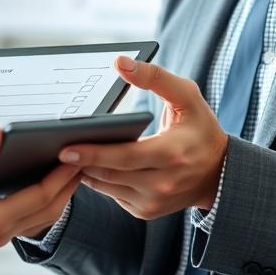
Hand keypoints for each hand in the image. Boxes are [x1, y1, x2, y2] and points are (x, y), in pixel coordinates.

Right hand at [0, 124, 81, 271]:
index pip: (41, 196)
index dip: (61, 176)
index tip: (76, 155)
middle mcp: (1, 230)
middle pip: (50, 209)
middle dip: (70, 185)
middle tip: (87, 158)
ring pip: (42, 215)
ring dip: (60, 194)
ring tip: (71, 169)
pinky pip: (28, 216)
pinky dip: (43, 200)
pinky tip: (41, 183)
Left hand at [58, 57, 227, 219]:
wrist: (220, 174)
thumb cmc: (200, 128)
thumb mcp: (187, 96)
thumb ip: (155, 77)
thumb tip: (120, 63)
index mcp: (172, 154)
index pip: (125, 156)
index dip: (94, 153)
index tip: (66, 148)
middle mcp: (162, 182)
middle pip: (110, 173)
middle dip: (80, 161)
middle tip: (55, 147)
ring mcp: (153, 201)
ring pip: (106, 186)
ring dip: (85, 171)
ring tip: (66, 154)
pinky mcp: (145, 211)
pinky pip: (112, 194)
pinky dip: (98, 179)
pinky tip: (86, 164)